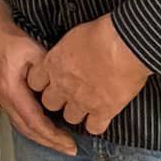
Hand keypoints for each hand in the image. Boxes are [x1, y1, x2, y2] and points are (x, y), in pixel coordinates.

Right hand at [0, 0, 76, 155]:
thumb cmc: (10, 39)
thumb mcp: (34, 51)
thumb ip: (48, 72)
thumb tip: (65, 88)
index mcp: (11, 90)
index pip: (35, 121)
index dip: (53, 135)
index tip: (71, 143)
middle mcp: (4, 99)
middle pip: (28, 130)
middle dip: (50, 142)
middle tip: (70, 149)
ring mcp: (2, 99)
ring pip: (22, 127)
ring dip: (42, 137)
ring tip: (61, 143)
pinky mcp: (4, 96)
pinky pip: (19, 119)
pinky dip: (35, 128)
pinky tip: (47, 128)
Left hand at [28, 16, 150, 136]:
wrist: (125, 44)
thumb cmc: (102, 32)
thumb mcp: (74, 36)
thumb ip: (66, 51)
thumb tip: (69, 53)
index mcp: (54, 64)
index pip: (35, 82)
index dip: (44, 83)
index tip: (52, 80)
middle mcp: (64, 85)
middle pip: (50, 103)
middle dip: (58, 100)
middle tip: (70, 94)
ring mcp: (82, 101)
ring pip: (70, 118)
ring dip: (77, 113)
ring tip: (87, 105)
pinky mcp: (103, 110)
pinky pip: (94, 128)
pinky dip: (97, 124)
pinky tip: (102, 116)